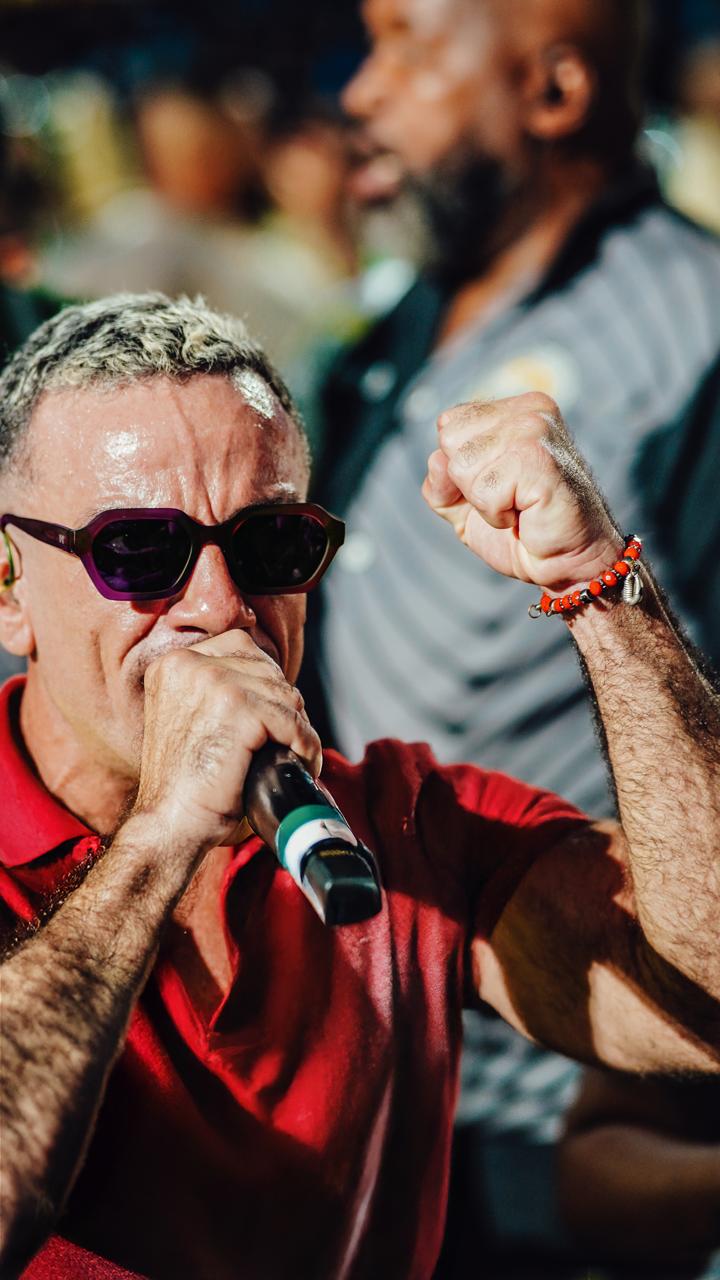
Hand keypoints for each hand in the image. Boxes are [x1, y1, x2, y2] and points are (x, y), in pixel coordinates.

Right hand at [133, 630, 320, 852]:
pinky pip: (292, 720)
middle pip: (267, 669)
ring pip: (285, 694)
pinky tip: (303, 763)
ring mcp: (213, 682)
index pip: (241, 649)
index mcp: (172, 664)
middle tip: (288, 742)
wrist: (169, 825)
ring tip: (296, 756)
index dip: (265, 682)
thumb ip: (214, 694)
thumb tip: (274, 685)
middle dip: (284, 706)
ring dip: (298, 728)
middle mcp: (187, 664)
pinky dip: (306, 744)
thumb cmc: (182, 786)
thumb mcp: (189, 721)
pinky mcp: (238, 708)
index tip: (272, 714)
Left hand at [422, 392, 620, 590]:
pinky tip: (526, 513)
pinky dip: (497, 514)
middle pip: (450, 440)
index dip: (458, 468)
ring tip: (519, 505)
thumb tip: (437, 460)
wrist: (567, 562)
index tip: (497, 485)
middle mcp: (529, 411)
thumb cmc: (521, 530)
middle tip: (509, 497)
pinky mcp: (539, 460)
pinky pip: (483, 490)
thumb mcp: (463, 505)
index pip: (448, 424)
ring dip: (484, 501)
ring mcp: (536, 430)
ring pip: (463, 466)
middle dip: (468, 483)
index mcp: (514, 410)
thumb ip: (440, 481)